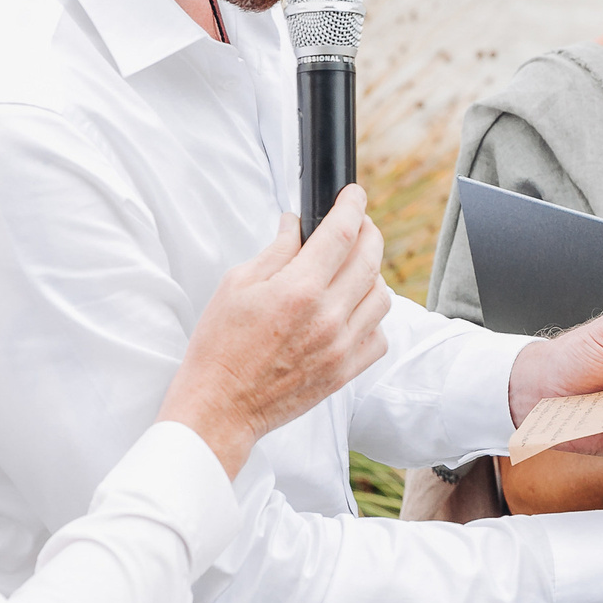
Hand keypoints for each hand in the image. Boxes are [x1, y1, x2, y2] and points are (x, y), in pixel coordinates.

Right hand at [160, 185, 392, 475]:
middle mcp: (328, 317)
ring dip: (372, 276)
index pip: (342, 234)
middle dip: (368, 233)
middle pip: (370, 260)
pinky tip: (350, 312)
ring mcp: (341, 347)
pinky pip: (379, 337)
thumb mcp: (236, 285)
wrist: (220, 407)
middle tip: (357, 225)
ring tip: (351, 270)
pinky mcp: (345, 372)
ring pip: (383, 297)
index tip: (354, 195)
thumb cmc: (219, 347)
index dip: (352, 206)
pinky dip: (372, 319)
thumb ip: (276, 251)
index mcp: (299, 290)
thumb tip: (297, 225)